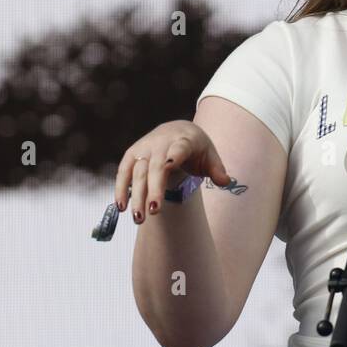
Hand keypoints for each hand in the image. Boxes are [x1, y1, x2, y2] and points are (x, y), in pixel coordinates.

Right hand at [114, 120, 231, 223]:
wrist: (176, 129)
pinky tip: (121, 206)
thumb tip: (225, 182)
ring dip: (136, 195)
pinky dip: (121, 188)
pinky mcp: (133, 154)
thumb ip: (217, 169)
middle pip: (156, 167)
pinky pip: (124, 171)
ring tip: (138, 217)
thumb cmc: (195, 147)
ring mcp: (145, 148)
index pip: (178, 149)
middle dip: (153, 190)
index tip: (168, 166)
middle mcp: (161, 143)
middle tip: (153, 213)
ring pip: (138, 171)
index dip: (173, 156)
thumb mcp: (210, 155)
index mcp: (184, 141)